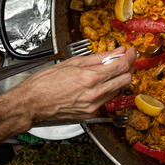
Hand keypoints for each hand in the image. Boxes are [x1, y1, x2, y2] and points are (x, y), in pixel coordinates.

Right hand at [10, 47, 135, 122]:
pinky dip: (107, 89)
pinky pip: (107, 99)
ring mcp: (93, 106)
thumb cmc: (45, 83)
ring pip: (118, 90)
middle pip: (125, 79)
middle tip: (123, 59)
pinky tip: (98, 84)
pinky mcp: (91, 114)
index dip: (130, 57)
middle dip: (128, 67)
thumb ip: (98, 58)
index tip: (131, 51)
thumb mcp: (72, 62)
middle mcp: (94, 94)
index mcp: (89, 78)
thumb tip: (116, 52)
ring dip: (118, 79)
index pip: (121, 66)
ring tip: (108, 71)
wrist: (32, 103)